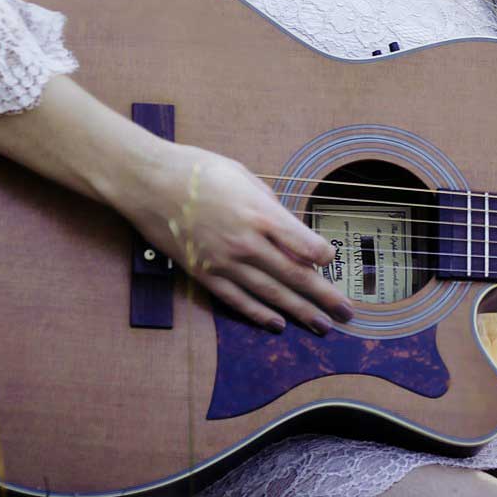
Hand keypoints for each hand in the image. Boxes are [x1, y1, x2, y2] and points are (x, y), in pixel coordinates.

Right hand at [115, 143, 354, 334]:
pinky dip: (260, 315)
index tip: (334, 261)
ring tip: (322, 325)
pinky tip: (278, 324)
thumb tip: (288, 225)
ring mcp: (225, 263)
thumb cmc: (198, 171)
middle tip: (346, 312)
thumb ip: (269, 204)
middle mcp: (247, 243)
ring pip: (271, 295)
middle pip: (295, 276)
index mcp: (260, 213)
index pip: (304, 244)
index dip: (324, 256)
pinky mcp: (205, 275)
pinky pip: (238, 301)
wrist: (150, 184)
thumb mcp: (244, 175)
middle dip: (324, 297)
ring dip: (300, 312)